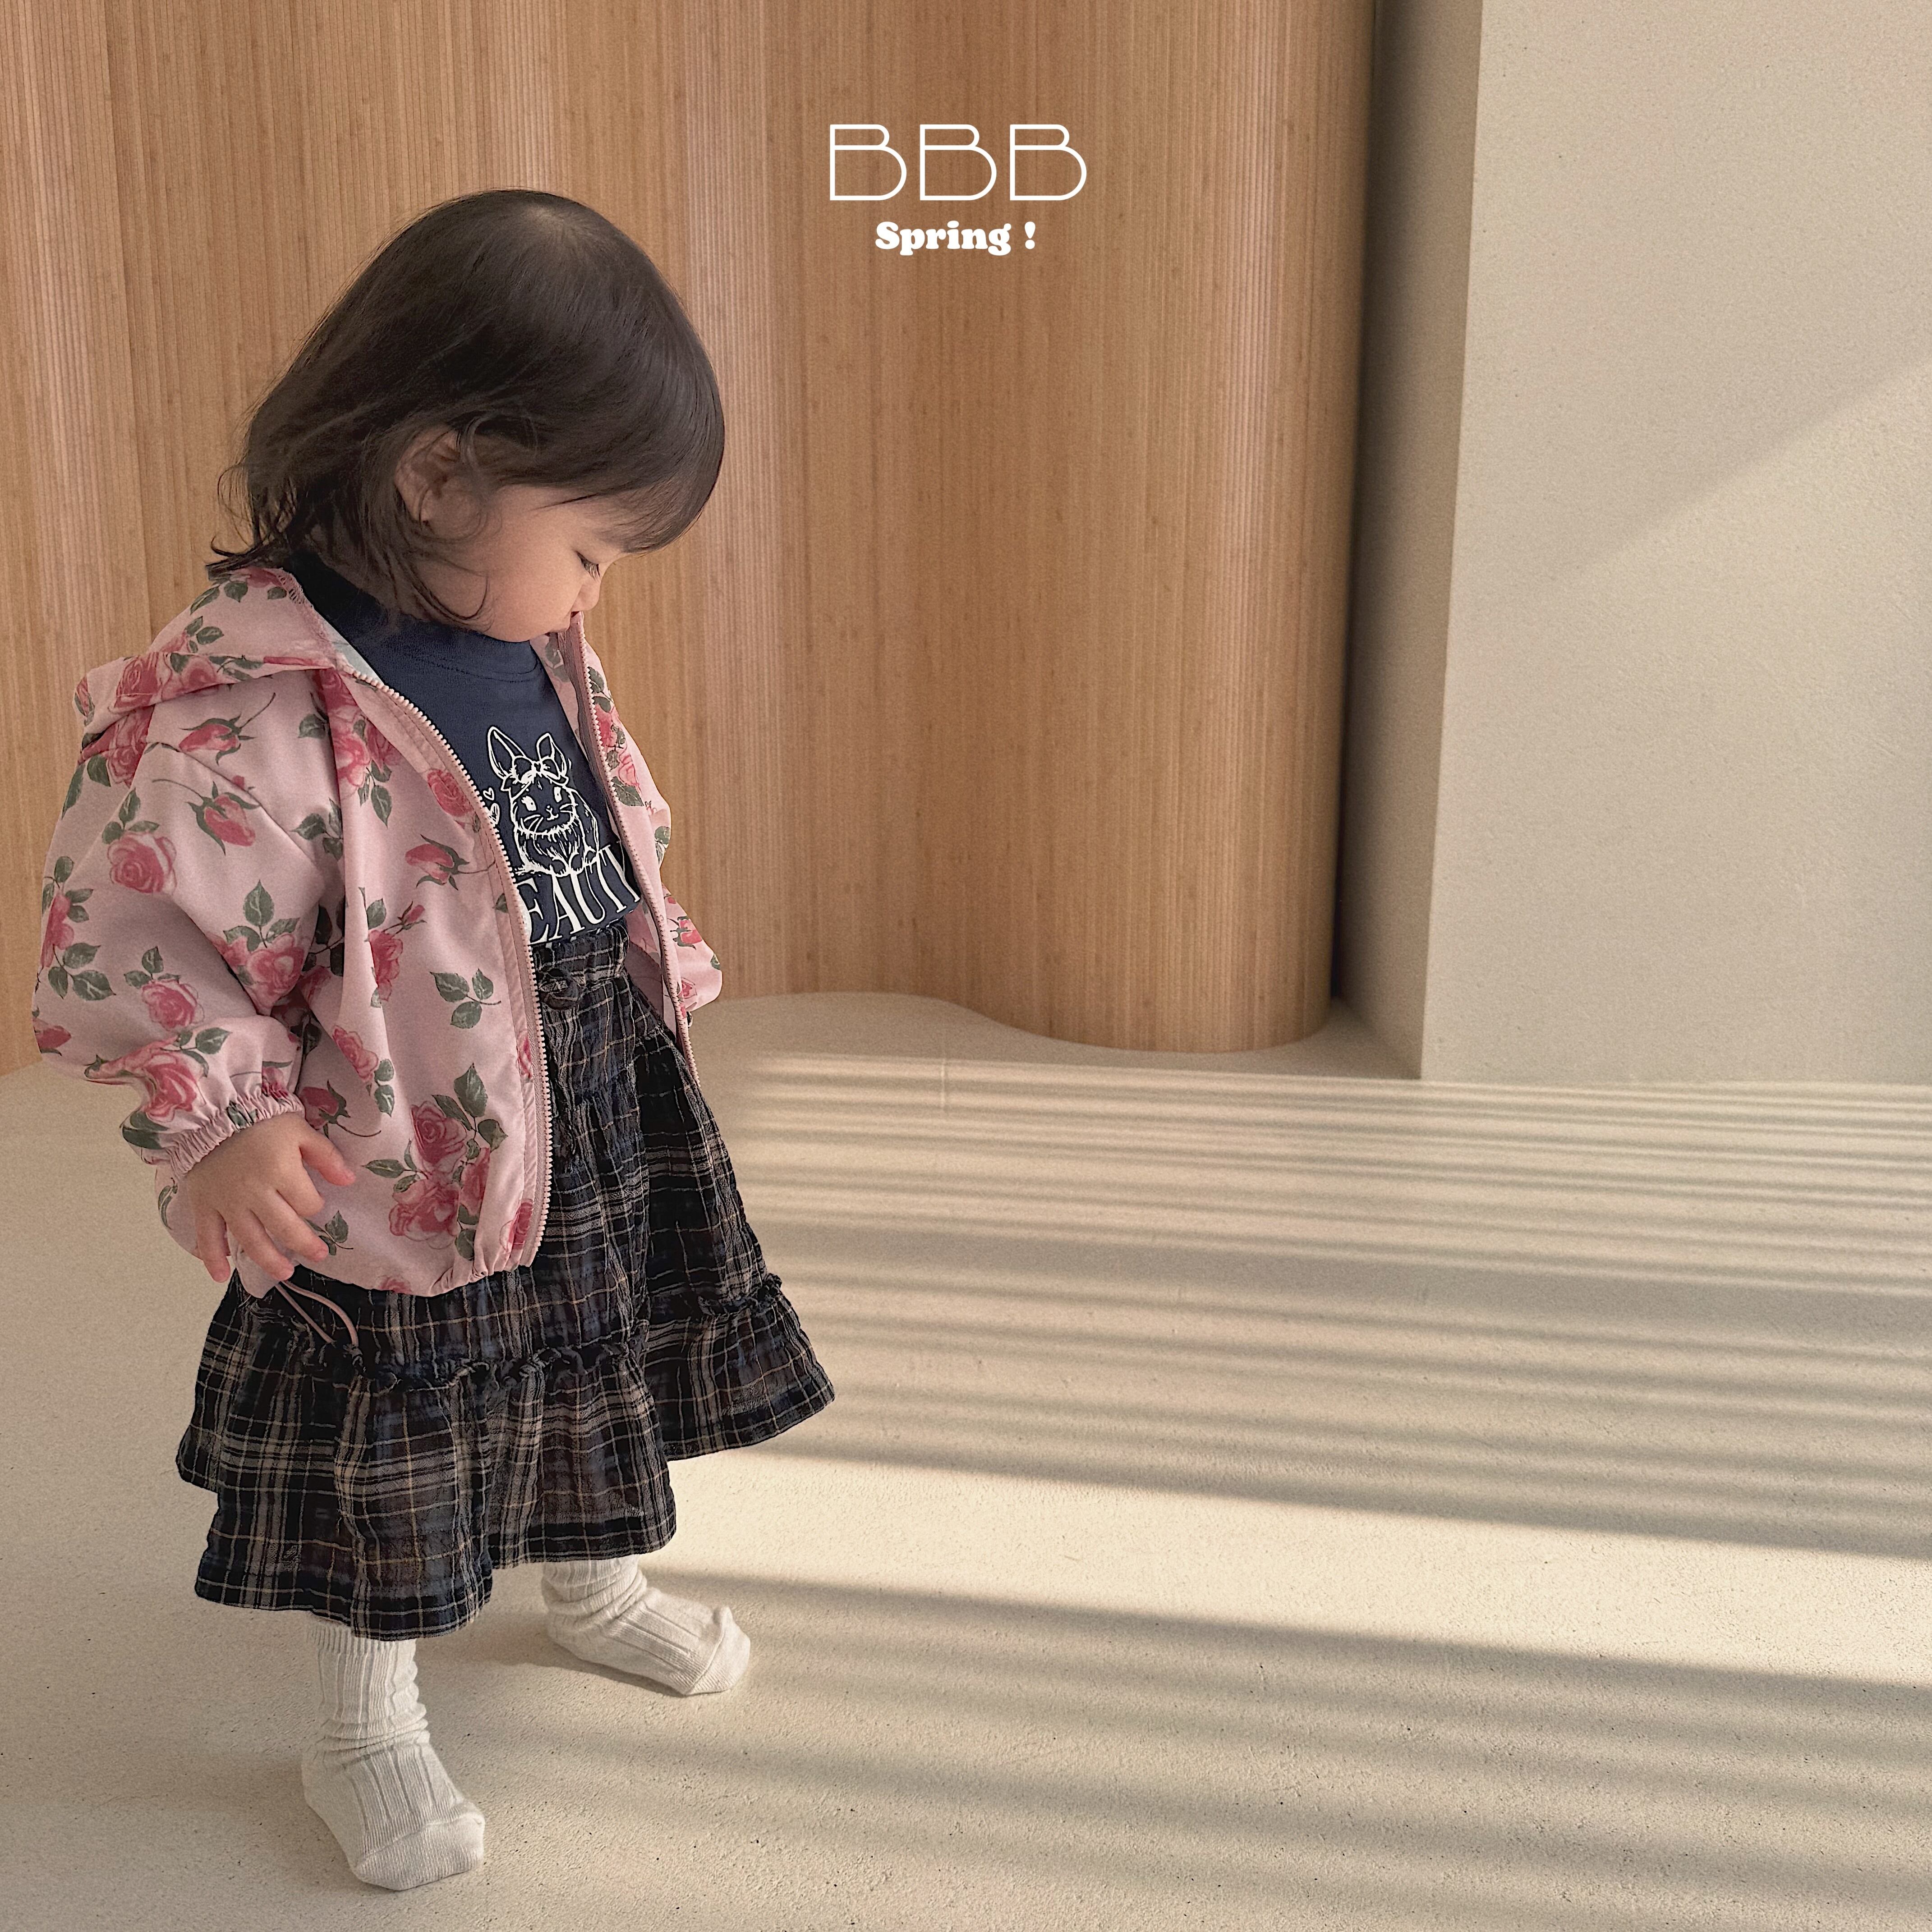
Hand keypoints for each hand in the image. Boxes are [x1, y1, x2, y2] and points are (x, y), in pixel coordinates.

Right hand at [177, 1112, 357, 1284]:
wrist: (211, 1112)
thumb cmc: (260, 1120)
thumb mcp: (299, 1130)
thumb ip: (325, 1156)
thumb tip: (349, 1181)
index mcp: (281, 1172)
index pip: (307, 1203)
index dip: (315, 1206)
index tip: (315, 1203)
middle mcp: (255, 1193)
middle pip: (284, 1228)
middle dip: (304, 1244)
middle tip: (318, 1255)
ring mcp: (227, 1202)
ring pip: (250, 1239)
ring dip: (268, 1261)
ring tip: (285, 1274)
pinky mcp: (204, 1205)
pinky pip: (207, 1236)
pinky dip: (213, 1258)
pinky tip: (222, 1277)